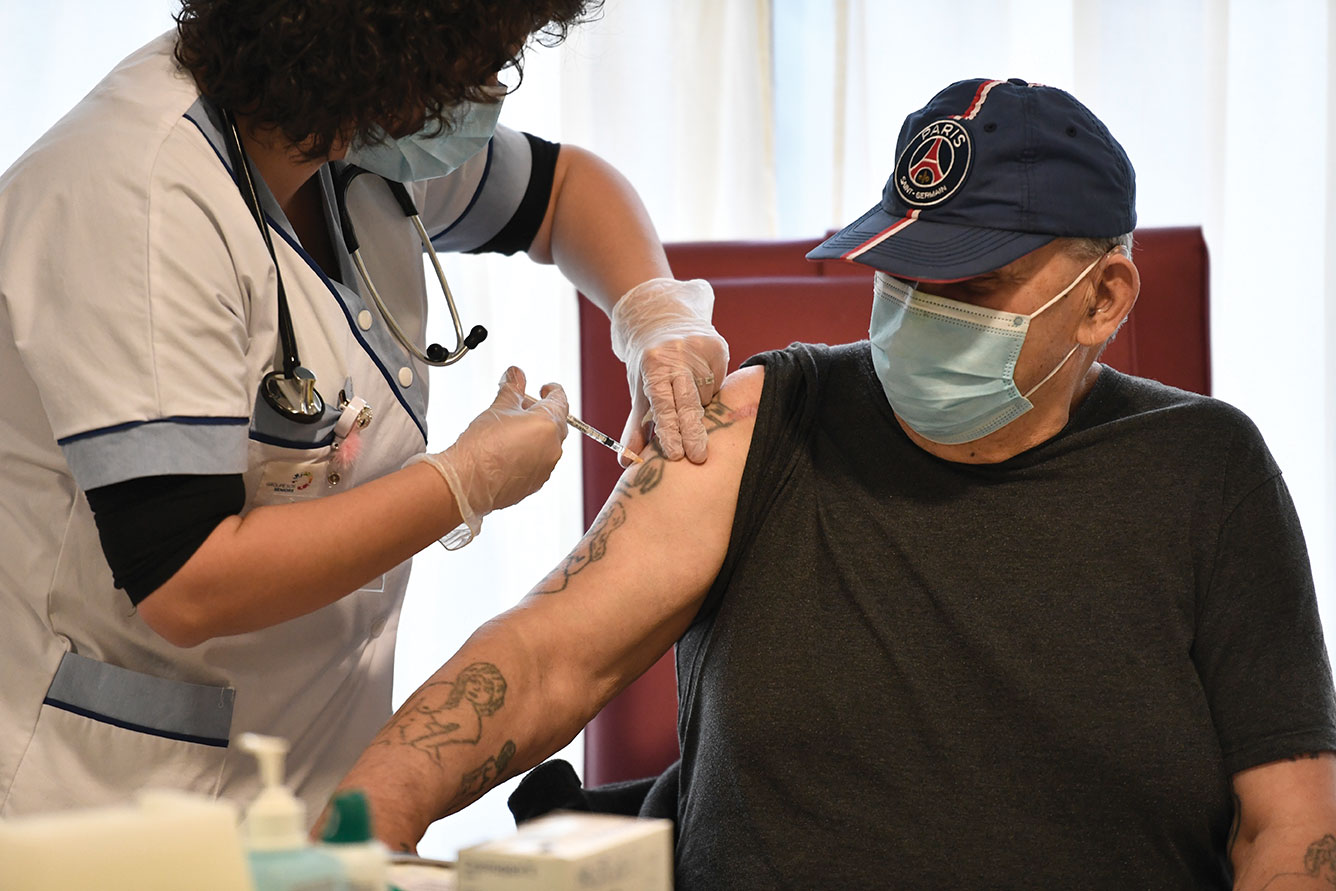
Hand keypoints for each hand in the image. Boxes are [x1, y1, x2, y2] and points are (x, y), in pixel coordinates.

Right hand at [433, 367, 568, 534]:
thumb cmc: (482, 446)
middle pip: (556, 422)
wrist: (469, 482)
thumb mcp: (499, 407)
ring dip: (536, 433)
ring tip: (511, 429)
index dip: (552, 390)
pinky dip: (530, 452)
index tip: (546, 388)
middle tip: (522, 405)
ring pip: (548, 443)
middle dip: (541, 411)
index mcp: (548, 424)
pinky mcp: (536, 482)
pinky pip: (539, 461)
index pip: (560, 400)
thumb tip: (516, 374)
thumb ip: (513, 388)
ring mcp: (546, 467)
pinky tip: (510, 450)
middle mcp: (553, 447)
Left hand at [610, 278, 728, 463]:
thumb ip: (636, 426)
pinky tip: (700, 379)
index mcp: (653, 366)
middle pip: (689, 402)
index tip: (677, 454)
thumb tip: (627, 462)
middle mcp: (677, 355)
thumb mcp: (638, 389)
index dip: (670, 431)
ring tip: (689, 397)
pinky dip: (710, 389)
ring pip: (707, 395)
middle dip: (694, 432)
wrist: (658, 313)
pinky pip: (719, 381)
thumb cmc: (646, 361)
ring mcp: (700, 348)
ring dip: (700, 407)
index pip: (663, 405)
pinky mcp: (718, 345)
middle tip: (699, 457)